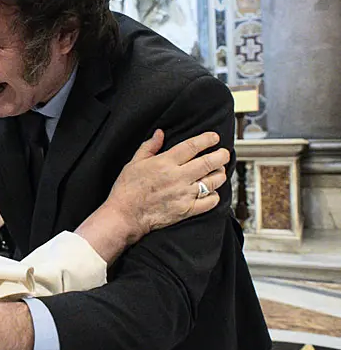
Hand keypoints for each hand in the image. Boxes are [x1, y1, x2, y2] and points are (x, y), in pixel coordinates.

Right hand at [104, 129, 228, 241]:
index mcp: (165, 162)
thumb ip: (149, 147)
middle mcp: (178, 177)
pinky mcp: (187, 210)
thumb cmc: (127, 189)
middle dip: (221, 155)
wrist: (125, 215)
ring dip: (220, 174)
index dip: (207, 140)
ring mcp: (184, 194)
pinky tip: (211, 192)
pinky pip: (210, 202)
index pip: (193, 146)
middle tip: (224, 153)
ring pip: (213, 181)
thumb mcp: (134, 163)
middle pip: (209, 162)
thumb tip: (160, 133)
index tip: (214, 138)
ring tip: (220, 171)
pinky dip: (215, 196)